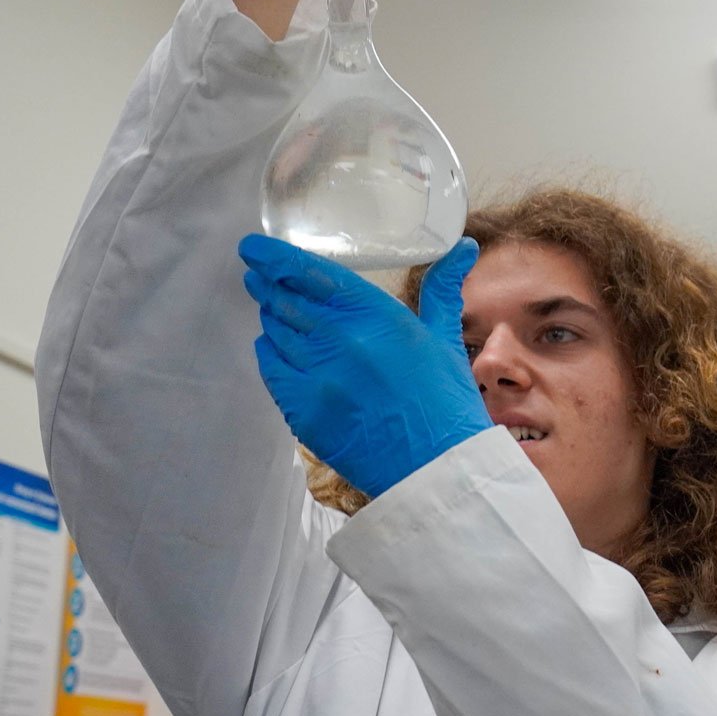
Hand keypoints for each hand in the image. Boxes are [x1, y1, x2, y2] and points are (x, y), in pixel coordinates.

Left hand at [240, 235, 491, 497]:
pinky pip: (271, 368)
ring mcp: (318, 377)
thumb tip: (462, 246)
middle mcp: (342, 341)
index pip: (311, 275)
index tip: (253, 248)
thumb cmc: (446, 403)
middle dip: (266, 284)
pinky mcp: (303, 410)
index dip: (274, 257)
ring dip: (271, 317)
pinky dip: (270, 352)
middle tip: (258, 275)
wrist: (436, 469)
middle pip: (284, 300)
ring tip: (274, 310)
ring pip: (275, 332)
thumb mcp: (445, 338)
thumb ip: (442, 289)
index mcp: (378, 316)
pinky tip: (278, 348)